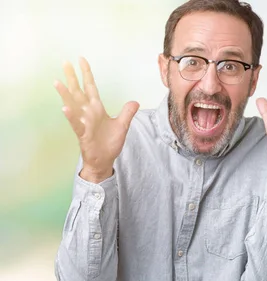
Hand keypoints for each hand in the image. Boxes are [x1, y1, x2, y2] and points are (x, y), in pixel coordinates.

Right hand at [54, 57, 138, 182]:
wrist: (104, 160)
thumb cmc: (109, 143)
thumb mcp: (122, 125)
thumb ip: (127, 113)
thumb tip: (135, 101)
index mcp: (96, 109)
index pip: (90, 87)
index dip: (87, 74)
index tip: (81, 60)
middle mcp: (88, 113)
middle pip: (79, 91)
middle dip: (73, 77)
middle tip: (65, 62)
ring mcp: (84, 122)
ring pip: (73, 105)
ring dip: (65, 94)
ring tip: (57, 82)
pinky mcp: (83, 134)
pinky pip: (75, 123)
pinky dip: (71, 116)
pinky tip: (65, 107)